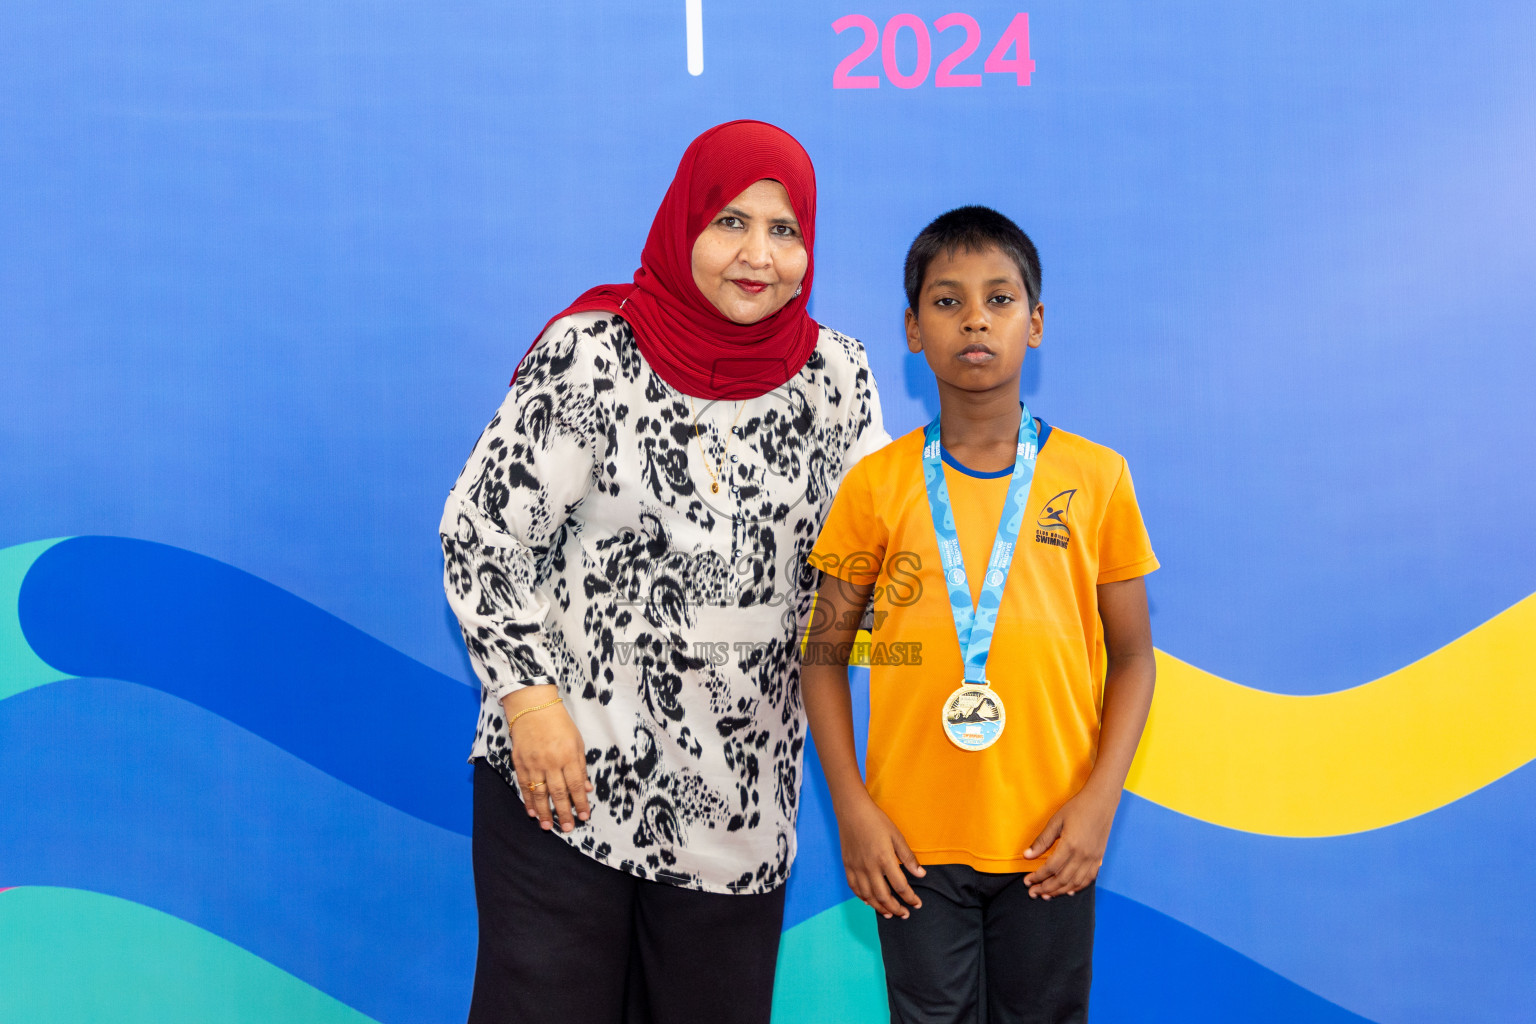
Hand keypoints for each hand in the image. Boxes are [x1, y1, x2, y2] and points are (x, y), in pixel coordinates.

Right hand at [503, 686, 592, 832]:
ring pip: (540, 793)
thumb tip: (587, 789)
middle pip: (559, 793)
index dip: (581, 803)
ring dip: (545, 812)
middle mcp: (551, 762)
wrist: (533, 707)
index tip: (585, 816)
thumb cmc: (559, 724)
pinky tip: (532, 812)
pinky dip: (528, 801)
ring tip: (549, 826)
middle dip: (564, 813)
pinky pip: (525, 786)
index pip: (576, 785)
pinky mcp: (520, 763)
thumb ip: (581, 767)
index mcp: (569, 756)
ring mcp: (534, 763)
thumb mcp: (577, 742)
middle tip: (568, 828)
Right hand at [836, 797, 925, 918]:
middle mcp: (869, 867)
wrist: (852, 810)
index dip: (910, 898)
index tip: (917, 903)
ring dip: (880, 908)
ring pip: (868, 896)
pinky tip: (870, 902)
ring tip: (890, 914)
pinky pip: (854, 888)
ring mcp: (856, 867)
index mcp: (884, 859)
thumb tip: (921, 874)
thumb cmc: (876, 820)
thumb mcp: (896, 836)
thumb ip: (908, 857)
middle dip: (896, 909)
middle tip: (905, 914)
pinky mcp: (847, 865)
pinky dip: (863, 898)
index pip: (900, 886)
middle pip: (884, 896)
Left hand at [1022, 786, 1119, 898]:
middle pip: (1062, 879)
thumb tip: (1027, 856)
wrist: (1102, 801)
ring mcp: (1093, 858)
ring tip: (1046, 894)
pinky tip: (1068, 891)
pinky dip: (1077, 887)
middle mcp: (1083, 855)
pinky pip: (1088, 879)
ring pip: (1075, 882)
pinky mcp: (1099, 858)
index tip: (1027, 881)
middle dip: (1045, 888)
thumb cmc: (1077, 807)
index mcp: (1070, 845)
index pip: (1050, 868)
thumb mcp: (1056, 821)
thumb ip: (1042, 841)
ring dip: (1059, 891)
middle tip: (1032, 892)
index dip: (1037, 877)